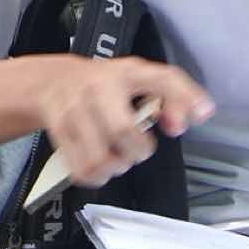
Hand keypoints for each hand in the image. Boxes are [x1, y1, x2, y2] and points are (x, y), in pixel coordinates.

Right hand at [36, 55, 212, 187]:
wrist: (54, 81)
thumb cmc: (109, 84)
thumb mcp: (144, 80)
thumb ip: (175, 96)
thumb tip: (193, 118)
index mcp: (130, 72)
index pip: (163, 79)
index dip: (181, 100)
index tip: (182, 127)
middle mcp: (100, 87)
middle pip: (121, 130)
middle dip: (137, 151)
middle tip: (140, 151)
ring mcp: (74, 109)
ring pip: (98, 156)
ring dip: (116, 167)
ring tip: (120, 160)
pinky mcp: (58, 131)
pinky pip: (79, 167)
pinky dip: (94, 176)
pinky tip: (101, 168)